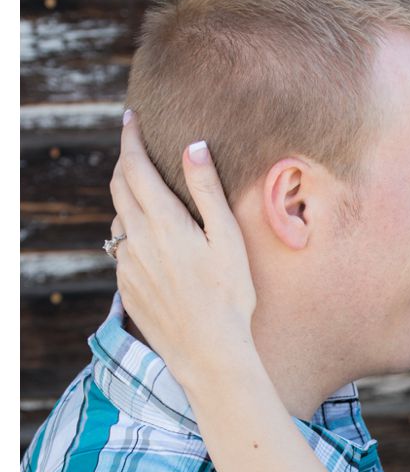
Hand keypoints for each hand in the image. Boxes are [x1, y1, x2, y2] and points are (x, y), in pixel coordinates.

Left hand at [109, 112, 257, 389]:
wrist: (208, 352)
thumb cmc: (229, 296)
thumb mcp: (228, 239)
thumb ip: (207, 190)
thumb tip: (193, 146)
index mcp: (162, 222)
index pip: (135, 167)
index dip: (130, 139)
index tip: (130, 118)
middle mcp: (135, 239)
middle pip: (118, 187)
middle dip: (125, 162)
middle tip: (136, 149)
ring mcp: (126, 265)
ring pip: (118, 219)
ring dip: (129, 201)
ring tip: (150, 199)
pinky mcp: (126, 287)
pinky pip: (122, 250)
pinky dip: (132, 235)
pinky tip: (153, 245)